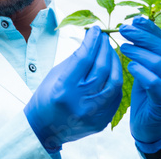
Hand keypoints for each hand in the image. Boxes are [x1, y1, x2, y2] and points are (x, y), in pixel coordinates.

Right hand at [24, 26, 122, 152]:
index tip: (95, 30)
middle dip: (104, 48)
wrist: (44, 129)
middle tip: (103, 38)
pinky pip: (116, 96)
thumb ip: (75, 58)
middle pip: (101, 69)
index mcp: (64, 90)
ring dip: (115, 63)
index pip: (84, 59)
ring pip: (114, 82)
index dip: (91, 42)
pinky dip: (115, 79)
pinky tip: (112, 69)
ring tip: (110, 52)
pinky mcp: (102, 122)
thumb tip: (91, 40)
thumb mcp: (55, 74)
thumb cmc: (46, 97)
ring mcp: (93, 115)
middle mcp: (80, 103)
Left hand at [119, 17, 160, 153]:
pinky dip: (140, 72)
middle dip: (141, 38)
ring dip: (138, 53)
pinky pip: (154, 82)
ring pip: (158, 64)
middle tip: (124, 30)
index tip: (134, 20)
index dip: (150, 29)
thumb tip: (137, 20)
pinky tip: (130, 66)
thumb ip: (149, 49)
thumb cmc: (149, 95)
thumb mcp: (150, 68)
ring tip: (123, 47)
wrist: (151, 127)